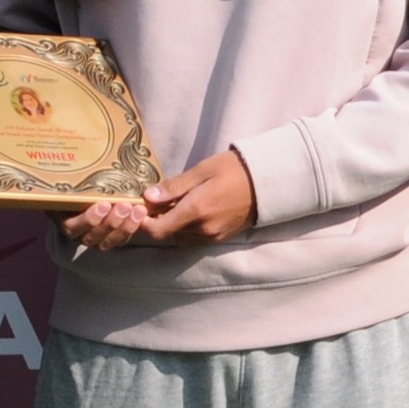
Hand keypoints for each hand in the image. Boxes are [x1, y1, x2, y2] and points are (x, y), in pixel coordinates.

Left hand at [65, 148, 257, 252]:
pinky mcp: (221, 238)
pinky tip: (194, 210)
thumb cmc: (233, 169)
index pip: (157, 230)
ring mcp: (213, 236)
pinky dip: (188, 227)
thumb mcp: (202, 170)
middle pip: (167, 234)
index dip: (144, 222)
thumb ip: (174, 187)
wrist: (267, 181)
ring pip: (180, 237)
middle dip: (160, 219)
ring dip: (174, 224)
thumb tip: (147, 197)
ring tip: (179, 203)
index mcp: (196, 210)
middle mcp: (203, 228)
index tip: (141, 207)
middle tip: (160, 200)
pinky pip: (195, 238)